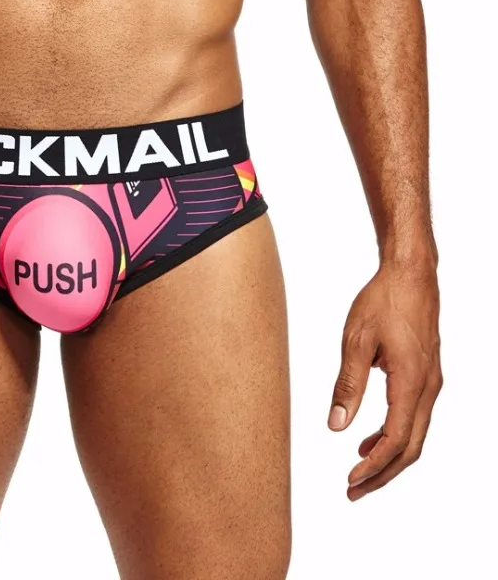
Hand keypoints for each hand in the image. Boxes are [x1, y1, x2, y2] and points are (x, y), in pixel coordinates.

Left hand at [328, 254, 440, 499]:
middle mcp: (428, 388)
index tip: (350, 481)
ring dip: (388, 457)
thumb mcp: (355, 340)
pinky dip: (394, 435)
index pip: (395, 440)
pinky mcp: (426, 376)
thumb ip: (347, 385)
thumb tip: (335, 426)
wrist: (411, 275)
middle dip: (383, 474)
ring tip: (358, 471)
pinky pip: (414, 417)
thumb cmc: (382, 301)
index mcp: (412, 382)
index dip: (373, 466)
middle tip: (353, 492)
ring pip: (415, 435)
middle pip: (410, 447)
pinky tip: (369, 438)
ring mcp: (431, 383)